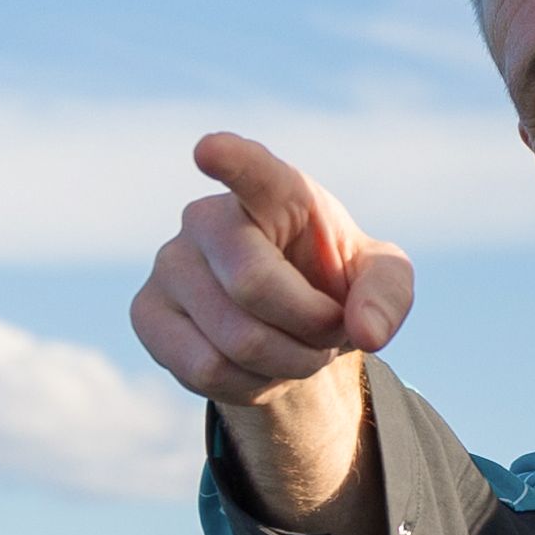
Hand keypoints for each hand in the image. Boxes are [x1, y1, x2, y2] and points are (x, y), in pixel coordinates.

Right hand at [129, 132, 413, 534]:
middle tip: (329, 332)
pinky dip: (248, 384)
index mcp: (273, 191)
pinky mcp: (146, 313)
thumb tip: (367, 332)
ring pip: (233, 339)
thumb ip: (388, 295)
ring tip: (297, 349)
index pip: (250, 170)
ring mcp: (169, 263)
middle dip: (310, 327)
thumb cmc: (332, 283)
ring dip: (287, 363)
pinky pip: (203, 369)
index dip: (229, 159)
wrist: (288, 324)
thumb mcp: (381, 281)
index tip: (208, 150)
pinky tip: (257, 367)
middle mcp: (207, 217)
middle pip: (252, 284)